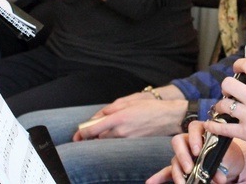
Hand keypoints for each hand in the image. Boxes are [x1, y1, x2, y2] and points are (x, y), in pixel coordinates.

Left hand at [72, 93, 186, 139]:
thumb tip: (98, 115)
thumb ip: (111, 108)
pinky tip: (115, 134)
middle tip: (87, 133)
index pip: (93, 130)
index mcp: (118, 118)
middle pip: (98, 138)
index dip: (81, 133)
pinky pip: (117, 144)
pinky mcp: (132, 144)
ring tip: (103, 131)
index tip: (76, 135)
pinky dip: (112, 140)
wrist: (169, 118)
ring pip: (107, 142)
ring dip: (102, 138)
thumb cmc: (150, 107)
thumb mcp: (129, 101)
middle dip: (91, 136)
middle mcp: (121, 131)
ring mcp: (127, 139)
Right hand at [146, 121, 243, 183]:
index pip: (194, 127)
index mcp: (202, 132)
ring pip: (175, 160)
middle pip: (178, 142)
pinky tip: (150, 182)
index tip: (197, 151)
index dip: (194, 138)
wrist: (231, 163)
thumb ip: (222, 162)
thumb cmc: (229, 154)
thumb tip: (218, 177)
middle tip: (189, 169)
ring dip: (178, 172)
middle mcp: (190, 141)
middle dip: (182, 155)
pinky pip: (167, 171)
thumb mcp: (228, 156)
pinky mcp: (181, 168)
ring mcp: (184, 155)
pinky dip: (159, 177)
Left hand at [205, 59, 245, 152]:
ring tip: (223, 107)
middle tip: (230, 91)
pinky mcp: (244, 132)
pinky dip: (213, 126)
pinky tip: (209, 124)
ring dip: (220, 105)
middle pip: (229, 83)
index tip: (237, 68)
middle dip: (226, 86)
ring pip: (223, 104)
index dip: (239, 64)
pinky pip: (223, 128)